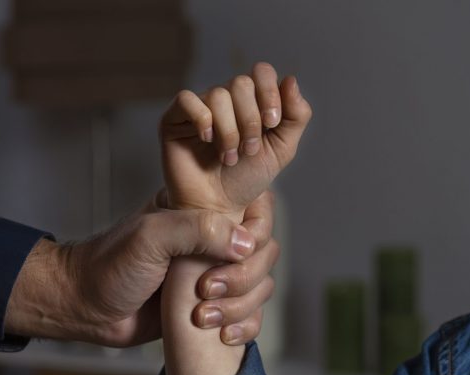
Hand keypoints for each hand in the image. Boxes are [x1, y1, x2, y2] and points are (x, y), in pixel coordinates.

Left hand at [4, 191, 277, 346]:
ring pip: (260, 287)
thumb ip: (197, 230)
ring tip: (202, 317)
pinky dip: (245, 327)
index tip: (232, 253)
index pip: (256, 210)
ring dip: (240, 306)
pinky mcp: (211, 307)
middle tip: (206, 290)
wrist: (86, 308)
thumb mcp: (150, 236)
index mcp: (201, 211)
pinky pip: (249, 316)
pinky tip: (223, 335)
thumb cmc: (109, 266)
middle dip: (243, 278)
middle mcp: (213, 240)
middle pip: (264, 253)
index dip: (254, 233)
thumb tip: (246, 244)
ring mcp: (214, 274)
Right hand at [160, 62, 311, 213]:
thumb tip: (291, 79)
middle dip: (250, 120)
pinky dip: (202, 119)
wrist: (218, 207)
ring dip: (229, 131)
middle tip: (248, 150)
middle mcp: (224, 99)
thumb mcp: (281, 149)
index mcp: (250, 101)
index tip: (272, 123)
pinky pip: (187, 99)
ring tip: (228, 158)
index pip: (261, 72)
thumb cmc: (246, 180)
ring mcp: (199, 107)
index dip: (269, 93)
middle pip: (241, 83)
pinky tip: (206, 140)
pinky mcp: (174, 119)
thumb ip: (296, 116)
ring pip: (218, 95)